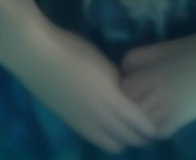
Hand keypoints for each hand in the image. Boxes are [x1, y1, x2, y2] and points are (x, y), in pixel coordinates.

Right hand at [0, 19, 157, 152]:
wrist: (38, 56)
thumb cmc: (73, 51)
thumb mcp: (103, 62)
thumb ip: (117, 82)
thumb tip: (124, 93)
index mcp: (111, 99)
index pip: (138, 123)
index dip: (149, 127)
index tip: (157, 124)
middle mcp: (99, 118)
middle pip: (126, 139)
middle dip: (138, 137)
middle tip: (144, 128)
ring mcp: (82, 124)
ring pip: (108, 144)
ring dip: (119, 140)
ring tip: (124, 128)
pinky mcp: (70, 123)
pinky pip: (93, 138)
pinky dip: (103, 136)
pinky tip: (104, 123)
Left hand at [120, 27, 195, 138]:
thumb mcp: (164, 49)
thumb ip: (143, 61)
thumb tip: (128, 75)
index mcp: (140, 62)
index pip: (119, 83)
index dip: (127, 90)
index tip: (138, 93)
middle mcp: (145, 81)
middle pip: (124, 104)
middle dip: (131, 109)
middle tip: (146, 111)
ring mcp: (159, 100)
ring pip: (137, 121)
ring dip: (144, 124)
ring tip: (158, 119)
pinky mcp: (177, 116)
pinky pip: (157, 131)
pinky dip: (160, 131)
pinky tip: (170, 123)